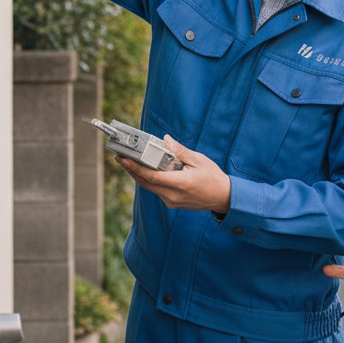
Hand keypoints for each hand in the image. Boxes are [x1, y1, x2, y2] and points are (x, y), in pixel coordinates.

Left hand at [116, 136, 231, 215]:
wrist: (223, 198)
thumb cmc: (213, 177)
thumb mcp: (199, 160)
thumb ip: (180, 151)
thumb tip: (165, 140)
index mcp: (180, 183)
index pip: (152, 176)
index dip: (135, 167)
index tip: (124, 159)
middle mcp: (172, 195)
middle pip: (146, 182)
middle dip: (131, 169)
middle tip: (120, 157)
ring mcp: (171, 201)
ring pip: (149, 187)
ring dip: (138, 174)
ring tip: (128, 162)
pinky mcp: (172, 202)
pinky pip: (156, 189)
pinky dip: (149, 179)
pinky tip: (144, 170)